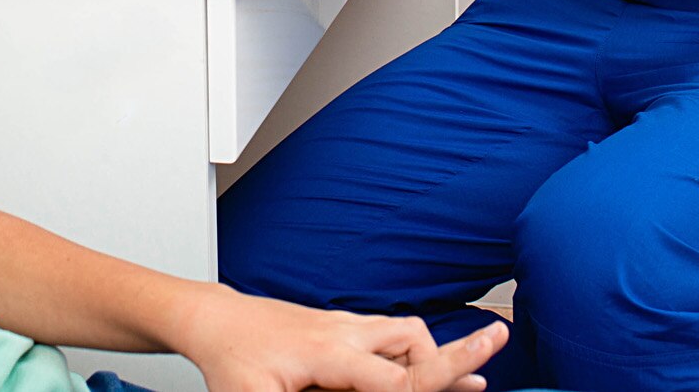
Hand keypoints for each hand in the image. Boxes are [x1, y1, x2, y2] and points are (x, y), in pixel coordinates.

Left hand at [176, 285, 504, 391]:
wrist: (215, 320)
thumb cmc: (231, 360)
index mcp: (330, 351)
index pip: (398, 374)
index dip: (439, 379)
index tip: (479, 375)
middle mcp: (344, 332)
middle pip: (413, 342)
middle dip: (448, 360)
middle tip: (483, 370)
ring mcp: (343, 326)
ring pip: (405, 332)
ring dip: (427, 357)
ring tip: (457, 378)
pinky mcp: (339, 328)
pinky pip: (387, 335)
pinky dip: (409, 352)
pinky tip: (419, 369)